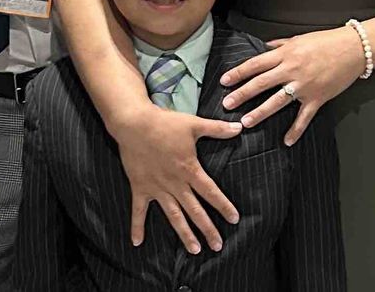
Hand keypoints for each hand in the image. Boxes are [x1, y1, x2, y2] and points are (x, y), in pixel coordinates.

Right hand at [112, 104, 241, 253]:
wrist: (134, 123)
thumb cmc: (165, 123)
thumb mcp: (193, 124)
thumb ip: (217, 129)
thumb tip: (240, 127)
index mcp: (189, 170)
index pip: (211, 192)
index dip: (223, 206)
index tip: (234, 219)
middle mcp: (175, 184)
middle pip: (195, 210)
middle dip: (208, 229)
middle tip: (218, 246)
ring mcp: (157, 188)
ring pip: (173, 216)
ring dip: (184, 234)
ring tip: (195, 250)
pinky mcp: (141, 188)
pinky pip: (139, 211)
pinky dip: (137, 226)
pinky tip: (137, 243)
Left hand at [220, 27, 364, 145]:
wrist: (353, 49)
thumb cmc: (326, 41)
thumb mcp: (299, 38)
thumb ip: (280, 45)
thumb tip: (264, 47)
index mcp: (285, 54)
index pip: (255, 64)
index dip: (238, 73)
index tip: (224, 81)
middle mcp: (292, 70)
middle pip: (261, 83)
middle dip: (242, 94)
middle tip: (227, 104)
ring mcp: (304, 85)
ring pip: (277, 101)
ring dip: (260, 113)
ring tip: (246, 122)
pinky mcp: (317, 97)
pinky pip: (304, 117)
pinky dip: (296, 130)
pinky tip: (287, 141)